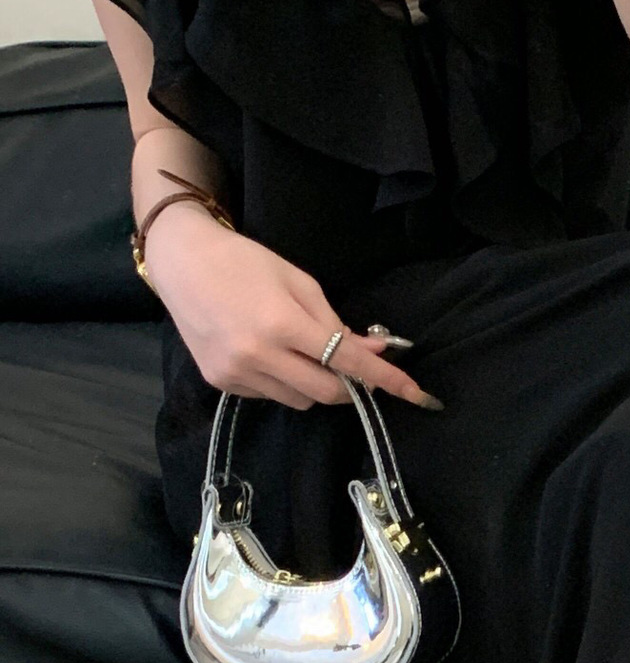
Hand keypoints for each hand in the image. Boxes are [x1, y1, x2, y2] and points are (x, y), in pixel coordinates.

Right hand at [142, 202, 442, 411]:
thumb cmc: (244, 262)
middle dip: (349, 386)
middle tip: (352, 367)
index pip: (347, 363)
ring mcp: (237, 374)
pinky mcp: (221, 384)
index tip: (417, 395)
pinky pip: (271, 396)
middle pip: (327, 394)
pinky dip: (282, 382)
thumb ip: (336, 323)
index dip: (385, 380)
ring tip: (297, 350)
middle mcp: (258, 356)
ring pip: (300, 400)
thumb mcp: (298, 282)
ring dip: (313, 384)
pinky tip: (266, 353)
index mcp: (282, 324)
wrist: (180, 261)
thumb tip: (374, 353)